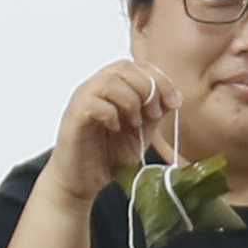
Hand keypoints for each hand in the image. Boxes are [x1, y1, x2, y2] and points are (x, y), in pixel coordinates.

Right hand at [43, 60, 175, 202]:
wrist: (84, 181)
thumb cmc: (109, 155)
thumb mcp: (142, 132)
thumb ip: (156, 112)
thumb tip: (174, 98)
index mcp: (114, 87)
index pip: (138, 65)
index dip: (160, 79)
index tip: (174, 103)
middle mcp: (96, 88)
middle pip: (124, 67)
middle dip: (147, 89)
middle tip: (154, 115)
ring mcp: (82, 100)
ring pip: (109, 81)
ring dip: (130, 101)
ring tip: (135, 124)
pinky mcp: (73, 118)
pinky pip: (93, 103)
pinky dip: (111, 115)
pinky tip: (115, 129)